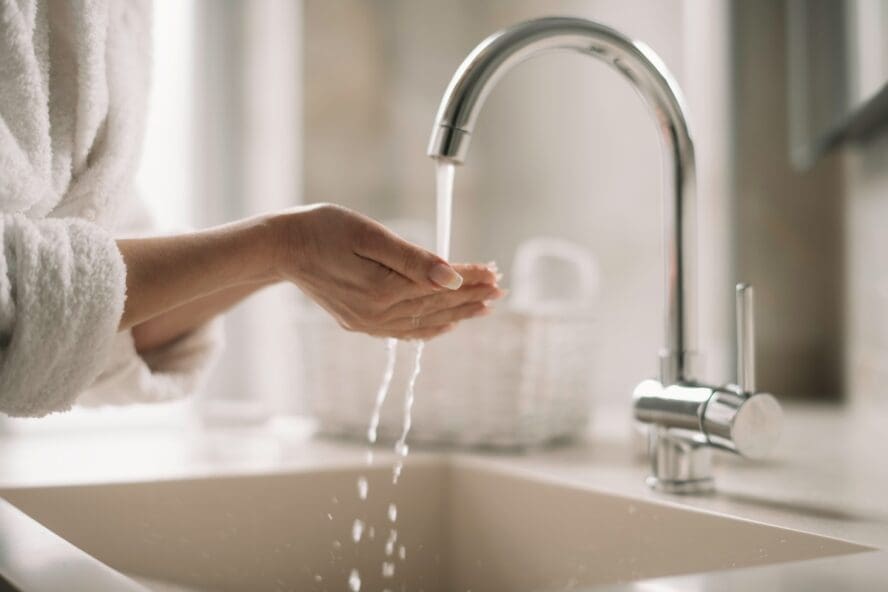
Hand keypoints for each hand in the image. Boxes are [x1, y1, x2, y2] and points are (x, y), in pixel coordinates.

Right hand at [272, 203, 502, 339]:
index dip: (469, 278)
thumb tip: (450, 278)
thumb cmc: (322, 229)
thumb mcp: (369, 234)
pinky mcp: (359, 323)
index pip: (439, 286)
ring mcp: (367, 323)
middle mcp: (376, 314)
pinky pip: (403, 331)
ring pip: (423, 322)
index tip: (494, 271)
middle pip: (436, 307)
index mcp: (382, 289)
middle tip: (500, 289)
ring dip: (457, 314)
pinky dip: (429, 329)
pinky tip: (446, 325)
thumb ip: (413, 259)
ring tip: (484, 306)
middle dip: (471, 297)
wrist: (281, 247)